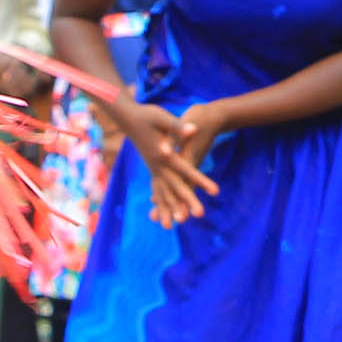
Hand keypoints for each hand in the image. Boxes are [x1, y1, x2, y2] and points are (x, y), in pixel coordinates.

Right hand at [132, 101, 222, 226]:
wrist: (127, 117)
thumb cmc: (146, 115)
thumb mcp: (163, 118)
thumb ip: (178, 126)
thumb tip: (193, 130)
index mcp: (162, 154)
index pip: (186, 170)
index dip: (200, 180)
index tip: (215, 191)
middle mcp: (156, 165)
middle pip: (175, 186)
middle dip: (187, 201)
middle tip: (200, 215)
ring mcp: (153, 168)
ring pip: (163, 192)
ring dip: (169, 208)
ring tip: (174, 226)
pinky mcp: (152, 168)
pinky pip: (157, 190)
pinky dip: (160, 202)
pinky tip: (161, 214)